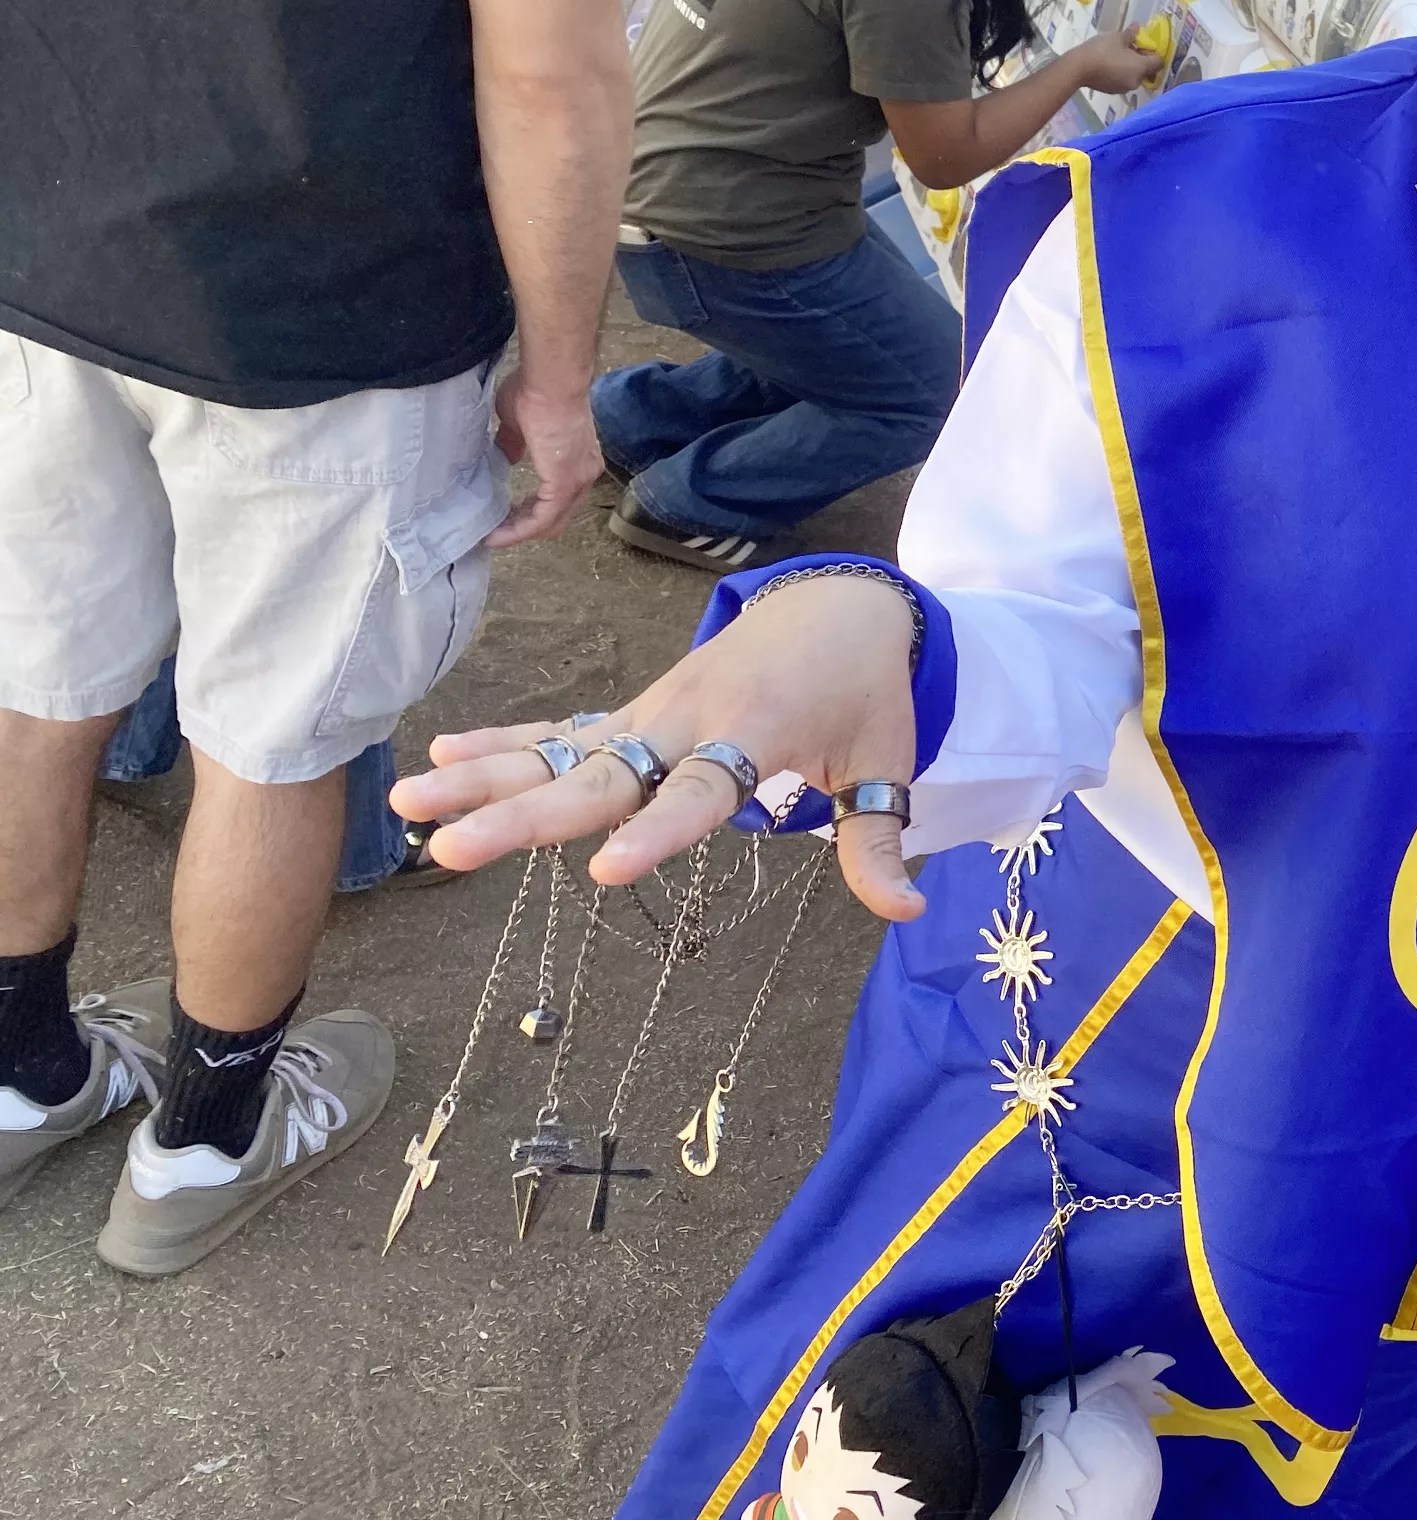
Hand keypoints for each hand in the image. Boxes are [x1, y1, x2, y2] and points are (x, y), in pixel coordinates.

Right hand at [387, 576, 928, 919]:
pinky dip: (503, 741)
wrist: (841, 604)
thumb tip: (904, 914)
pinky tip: (436, 756)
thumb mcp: (884, 761)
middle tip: (449, 850)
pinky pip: (560, 728)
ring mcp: (651, 714)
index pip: (701, 793)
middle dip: (524, 817)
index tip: (604, 870)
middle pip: (601, 776)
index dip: (657, 832)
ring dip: (483, 776)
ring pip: (559, 749)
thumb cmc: (864, 693)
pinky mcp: (634, 713)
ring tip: (408, 803)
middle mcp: (689, 721)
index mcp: (755, 733)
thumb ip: (878, 840)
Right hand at [489, 368, 603, 547]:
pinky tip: (497, 535)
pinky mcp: (564, 483)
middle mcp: (585, 473)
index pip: (561, 497)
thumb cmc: (536, 392)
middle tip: (499, 530)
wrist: (550, 381)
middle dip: (528, 527)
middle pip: (559, 516)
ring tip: (494, 537)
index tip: (508, 516)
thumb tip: (506, 456)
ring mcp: (578, 479)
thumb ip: (515, 443)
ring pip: (551, 522)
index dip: (535, 511)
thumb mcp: (519, 423)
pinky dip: (520, 530)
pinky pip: (542, 519)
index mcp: (579, 458)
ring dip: (521, 532)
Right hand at [1077, 29, 1164, 96]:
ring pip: (1134, 76)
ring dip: (1131, 66)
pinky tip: (1109, 64)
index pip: (1158, 62)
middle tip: (1130, 47)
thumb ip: (1131, 34)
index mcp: (1141, 68)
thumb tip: (1138, 26)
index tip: (1143, 44)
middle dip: (1141, 59)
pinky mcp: (1113, 91)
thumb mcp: (1117, 37)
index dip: (1153, 52)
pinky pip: (1123, 80)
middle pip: (1147, 70)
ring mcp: (1125, 88)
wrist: (1078, 68)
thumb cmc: (1101, 50)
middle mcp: (1137, 81)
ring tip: (1118, 54)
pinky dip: (1121, 73)